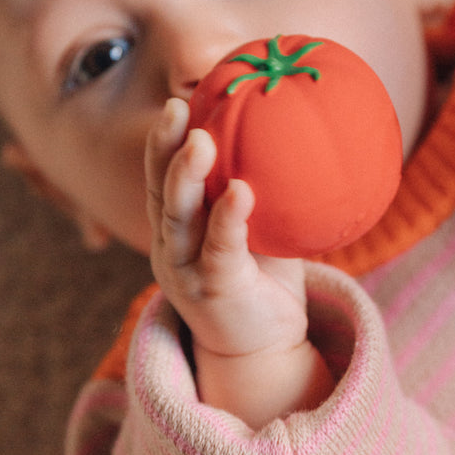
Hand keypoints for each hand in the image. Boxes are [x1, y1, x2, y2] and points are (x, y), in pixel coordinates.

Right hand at [145, 98, 332, 427]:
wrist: (264, 351)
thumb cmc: (262, 282)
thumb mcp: (259, 230)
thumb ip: (262, 193)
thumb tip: (295, 135)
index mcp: (177, 228)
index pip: (162, 178)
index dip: (164, 141)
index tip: (178, 102)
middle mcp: (171, 246)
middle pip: (159, 191)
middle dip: (163, 148)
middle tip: (176, 108)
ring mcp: (187, 271)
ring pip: (177, 218)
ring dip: (186, 177)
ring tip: (201, 141)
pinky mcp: (213, 291)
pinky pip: (220, 249)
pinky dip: (229, 219)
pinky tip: (242, 193)